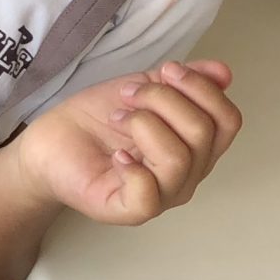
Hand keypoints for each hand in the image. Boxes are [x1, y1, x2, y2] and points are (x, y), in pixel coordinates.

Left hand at [15, 59, 239, 226]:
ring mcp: (162, 196)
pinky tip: (116, 154)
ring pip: (178, 158)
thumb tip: (223, 73)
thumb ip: (183, 82)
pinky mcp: (131, 210)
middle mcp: (189, 174)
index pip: (227, 120)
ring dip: (142, 124)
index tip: (167, 69)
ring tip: (118, 118)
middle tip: (129, 94)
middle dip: (162, 99)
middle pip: (204, 133)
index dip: (201, 88)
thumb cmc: (99, 120)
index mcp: (197, 146)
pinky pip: (149, 193)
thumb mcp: (144, 89)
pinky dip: (132, 165)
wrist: (52, 141)